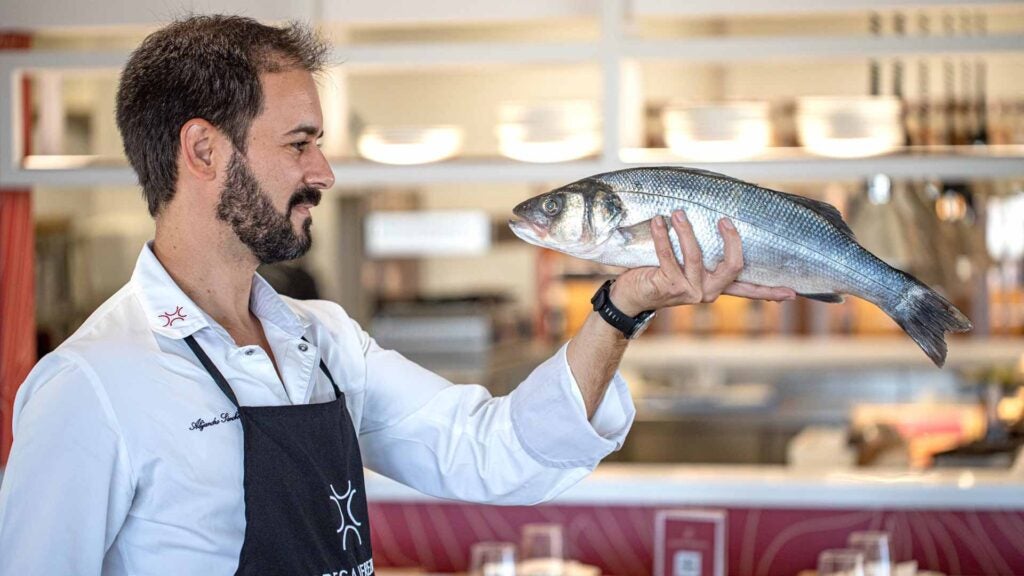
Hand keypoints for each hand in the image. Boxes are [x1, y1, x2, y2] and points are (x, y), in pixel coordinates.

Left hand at [610, 210, 796, 315]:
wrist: (630, 296)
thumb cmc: (658, 274)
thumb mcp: (686, 266)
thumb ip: (703, 255)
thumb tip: (715, 223)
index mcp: (715, 288)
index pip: (749, 290)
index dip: (770, 291)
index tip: (793, 292)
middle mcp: (707, 292)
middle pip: (733, 265)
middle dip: (732, 239)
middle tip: (724, 219)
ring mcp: (689, 291)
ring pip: (696, 255)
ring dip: (686, 230)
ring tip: (676, 212)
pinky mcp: (669, 286)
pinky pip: (668, 255)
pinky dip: (662, 235)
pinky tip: (658, 222)